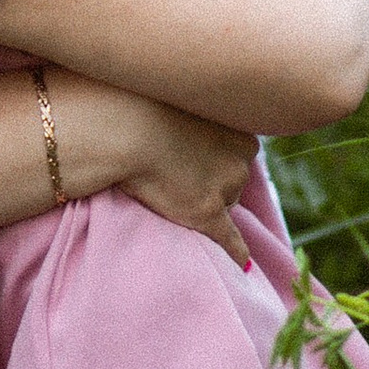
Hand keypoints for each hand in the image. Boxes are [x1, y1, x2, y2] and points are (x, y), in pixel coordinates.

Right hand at [117, 99, 255, 266]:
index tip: (190, 156)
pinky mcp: (208, 213)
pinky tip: (243, 266)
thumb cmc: (142, 110)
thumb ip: (196, 117)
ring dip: (206, 204)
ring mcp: (226, 188)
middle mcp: (241, 159)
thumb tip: (192, 130)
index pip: (236, 153)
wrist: (125, 130)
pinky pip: (230, 240)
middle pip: (233, 179)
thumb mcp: (183, 102)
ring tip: (172, 192)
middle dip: (212, 181)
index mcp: (238, 130)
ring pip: (226, 204)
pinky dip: (236, 253)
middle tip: (178, 174)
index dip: (211, 158)